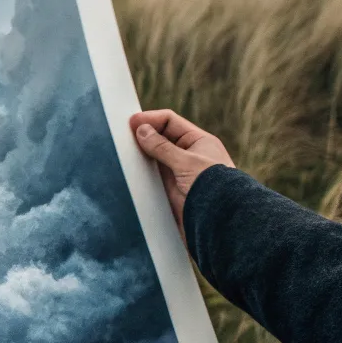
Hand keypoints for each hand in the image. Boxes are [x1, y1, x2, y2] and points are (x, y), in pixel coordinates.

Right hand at [129, 109, 234, 233]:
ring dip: (139, 155)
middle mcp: (187, 155)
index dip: (151, 120)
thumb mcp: (186, 162)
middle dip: (142, 136)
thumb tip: (141, 130)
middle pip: (159, 138)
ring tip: (122, 153)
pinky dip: (140, 173)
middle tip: (122, 136)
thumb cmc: (212, 187)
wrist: (220, 222)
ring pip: (153, 158)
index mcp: (197, 141)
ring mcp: (176, 172)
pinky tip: (129, 171)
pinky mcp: (168, 190)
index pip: (170, 122)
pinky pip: (150, 177)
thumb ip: (161, 146)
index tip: (131, 122)